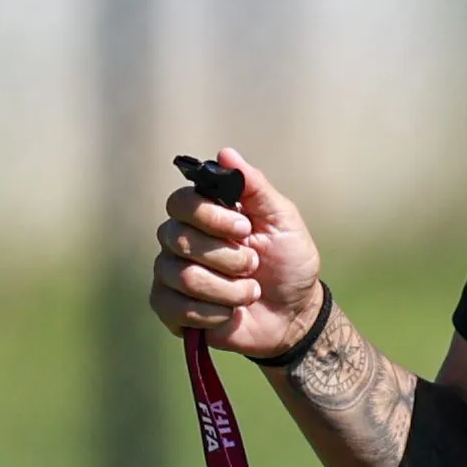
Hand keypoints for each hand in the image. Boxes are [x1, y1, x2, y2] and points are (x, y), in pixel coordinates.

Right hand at [150, 148, 323, 359]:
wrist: (295, 313)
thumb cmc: (289, 262)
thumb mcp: (282, 220)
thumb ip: (255, 187)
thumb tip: (226, 153)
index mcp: (207, 215)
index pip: (181, 202)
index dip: (209, 215)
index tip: (245, 227)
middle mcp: (182, 241)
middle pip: (176, 238)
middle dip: (226, 257)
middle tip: (254, 264)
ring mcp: (173, 275)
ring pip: (181, 276)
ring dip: (227, 289)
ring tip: (250, 292)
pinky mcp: (172, 309)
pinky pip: (174, 307)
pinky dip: (212, 313)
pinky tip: (230, 313)